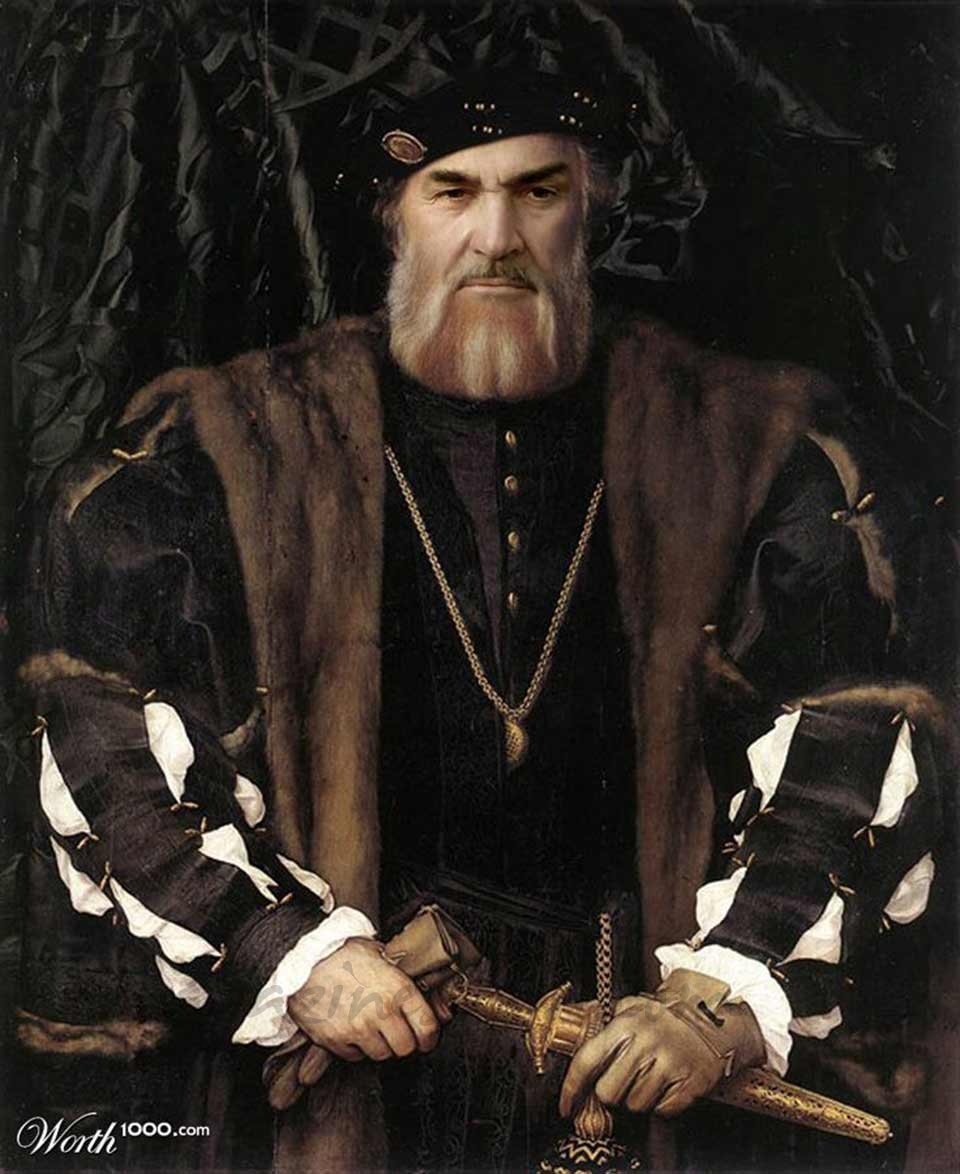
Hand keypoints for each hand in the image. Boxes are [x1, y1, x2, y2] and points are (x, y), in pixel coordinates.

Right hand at [288, 937, 440, 1062]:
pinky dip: (356, 1047)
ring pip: (382, 1055)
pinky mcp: (336, 1041)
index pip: (428, 1028)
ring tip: (372, 1026)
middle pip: (406, 1048)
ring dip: (380, 1045)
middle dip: (404, 1041)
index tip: (427, 1038)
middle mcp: (381, 1012)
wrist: (304, 959)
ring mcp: (358, 1029)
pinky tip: (351, 1027)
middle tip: (398, 1031)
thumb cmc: (343, 952)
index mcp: (398, 989)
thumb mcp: (381, 954)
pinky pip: (356, 1056)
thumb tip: (422, 991)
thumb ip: (402, 977)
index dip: (430, 1037)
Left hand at [559, 970, 764, 1118]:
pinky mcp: (690, 1083)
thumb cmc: (669, 1015)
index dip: (571, 1087)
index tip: (565, 1106)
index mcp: (627, 1024)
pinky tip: (669, 1085)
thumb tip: (580, 1040)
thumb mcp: (636, 1006)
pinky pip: (663, 1111)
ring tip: (652, 1078)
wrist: (717, 1018)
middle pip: (609, 1092)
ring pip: (635, 1105)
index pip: (587, 1059)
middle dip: (613, 1093)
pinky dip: (664, 1105)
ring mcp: (669, 1064)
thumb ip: (609, 1023)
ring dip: (640, 1099)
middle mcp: (646, 1043)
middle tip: (625, 1081)